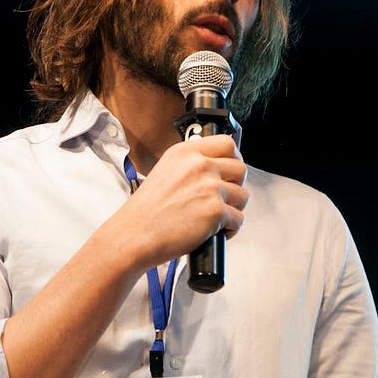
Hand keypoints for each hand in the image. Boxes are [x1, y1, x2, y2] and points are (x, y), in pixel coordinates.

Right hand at [118, 134, 248, 268]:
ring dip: (234, 209)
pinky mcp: (215, 211)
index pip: (227, 143)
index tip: (232, 170)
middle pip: (240, 168)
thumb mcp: (165, 171)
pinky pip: (238, 219)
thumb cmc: (146, 211)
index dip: (234, 158)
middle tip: (225, 197)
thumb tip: (216, 170)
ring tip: (217, 218)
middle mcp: (199, 165)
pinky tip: (214, 232)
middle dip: (236, 185)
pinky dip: (230, 229)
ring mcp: (210, 187)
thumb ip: (191, 165)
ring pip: (243, 196)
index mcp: (186, 152)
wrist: (135, 234)